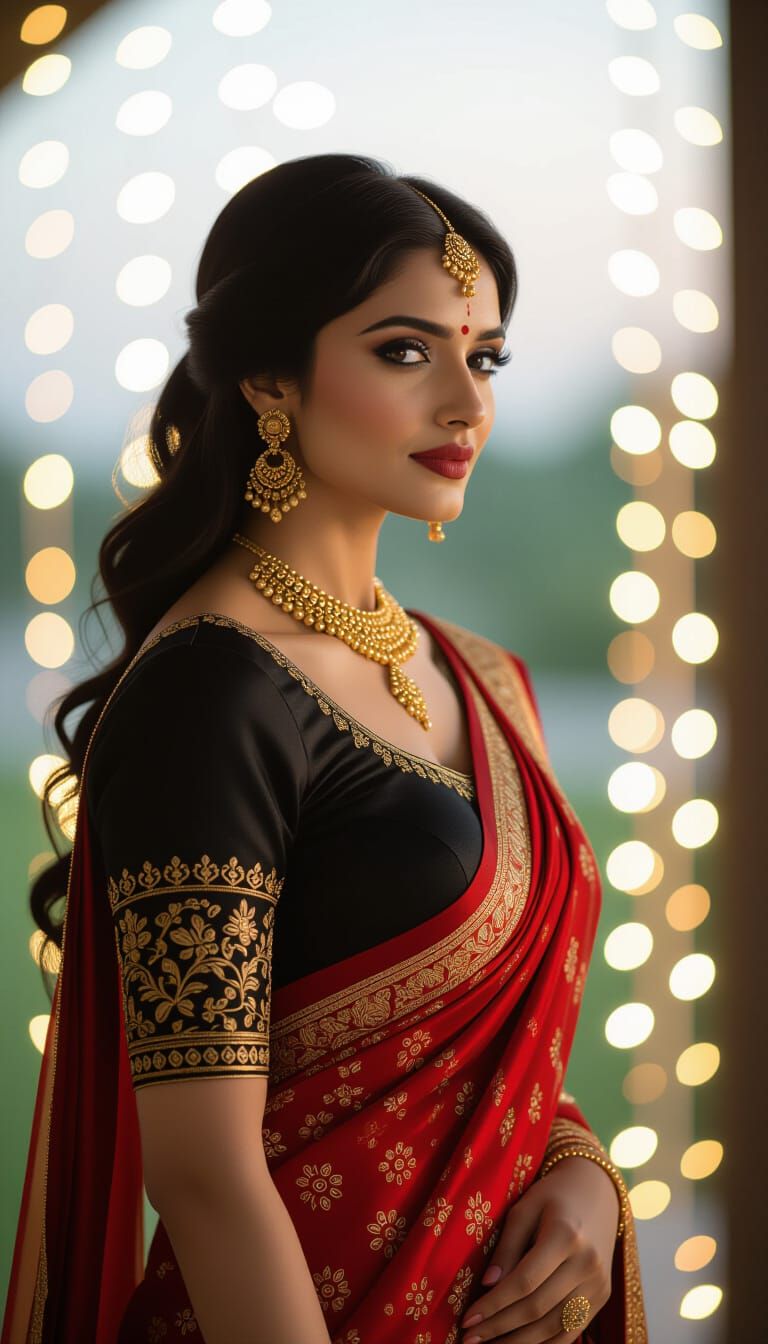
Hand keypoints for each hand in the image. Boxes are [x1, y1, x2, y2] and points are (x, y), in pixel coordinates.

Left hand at [460, 1154, 619, 1341]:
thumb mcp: (524, 1209)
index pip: (524, 1282)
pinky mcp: (602, 1297)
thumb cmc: (553, 1196)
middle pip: (538, 1308)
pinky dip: (545, 1343)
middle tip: (469, 1339)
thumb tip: (487, 1286)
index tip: (467, 1319)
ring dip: (519, 1343)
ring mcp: (599, 1284)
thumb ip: (507, 1247)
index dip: (493, 1305)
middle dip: (500, 1328)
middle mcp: (587, 1263)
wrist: (597, 1192)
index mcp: (566, 1235)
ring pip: (555, 1327)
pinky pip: (571, 1331)